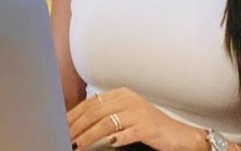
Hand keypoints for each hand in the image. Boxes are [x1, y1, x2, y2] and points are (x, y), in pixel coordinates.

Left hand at [67, 87, 207, 150]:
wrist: (178, 136)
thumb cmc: (150, 126)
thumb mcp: (128, 115)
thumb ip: (108, 115)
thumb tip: (81, 123)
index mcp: (122, 94)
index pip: (92, 102)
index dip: (75, 114)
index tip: (62, 125)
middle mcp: (129, 100)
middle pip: (96, 111)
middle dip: (77, 125)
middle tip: (65, 137)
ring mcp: (138, 112)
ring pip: (106, 122)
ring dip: (88, 136)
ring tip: (77, 145)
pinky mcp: (146, 127)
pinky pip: (125, 133)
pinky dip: (113, 140)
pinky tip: (106, 145)